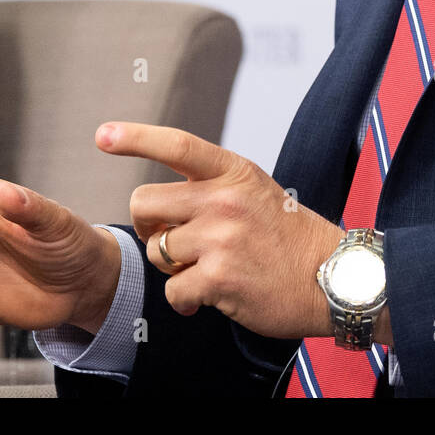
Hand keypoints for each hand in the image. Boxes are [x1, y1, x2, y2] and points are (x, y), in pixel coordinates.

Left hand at [96, 122, 347, 339]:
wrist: (332, 277)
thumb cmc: (288, 237)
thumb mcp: (256, 192)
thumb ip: (213, 188)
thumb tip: (159, 206)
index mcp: (234, 172)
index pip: (178, 145)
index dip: (136, 137)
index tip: (103, 134)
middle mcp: (225, 199)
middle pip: (144, 203)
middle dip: (149, 226)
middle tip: (170, 238)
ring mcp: (222, 239)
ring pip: (156, 251)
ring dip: (173, 266)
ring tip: (206, 268)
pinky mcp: (220, 278)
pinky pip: (172, 290)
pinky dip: (185, 300)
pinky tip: (209, 296)